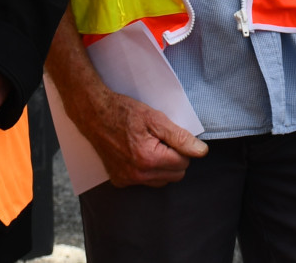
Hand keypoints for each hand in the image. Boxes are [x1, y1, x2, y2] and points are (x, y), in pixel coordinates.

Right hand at [72, 86, 207, 187]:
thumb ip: (180, 137)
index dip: (182, 147)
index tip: (170, 135)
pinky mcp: (119, 181)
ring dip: (162, 166)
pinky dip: (147, 170)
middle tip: (160, 139)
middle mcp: (137, 174)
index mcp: (149, 159)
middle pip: (175, 175)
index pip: (184, 162)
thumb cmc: (124, 112)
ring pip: (162, 180)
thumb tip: (201, 151)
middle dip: (174, 158)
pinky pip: (145, 181)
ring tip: (150, 145)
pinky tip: (138, 153)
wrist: (94, 114)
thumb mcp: (155, 118)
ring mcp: (127, 180)